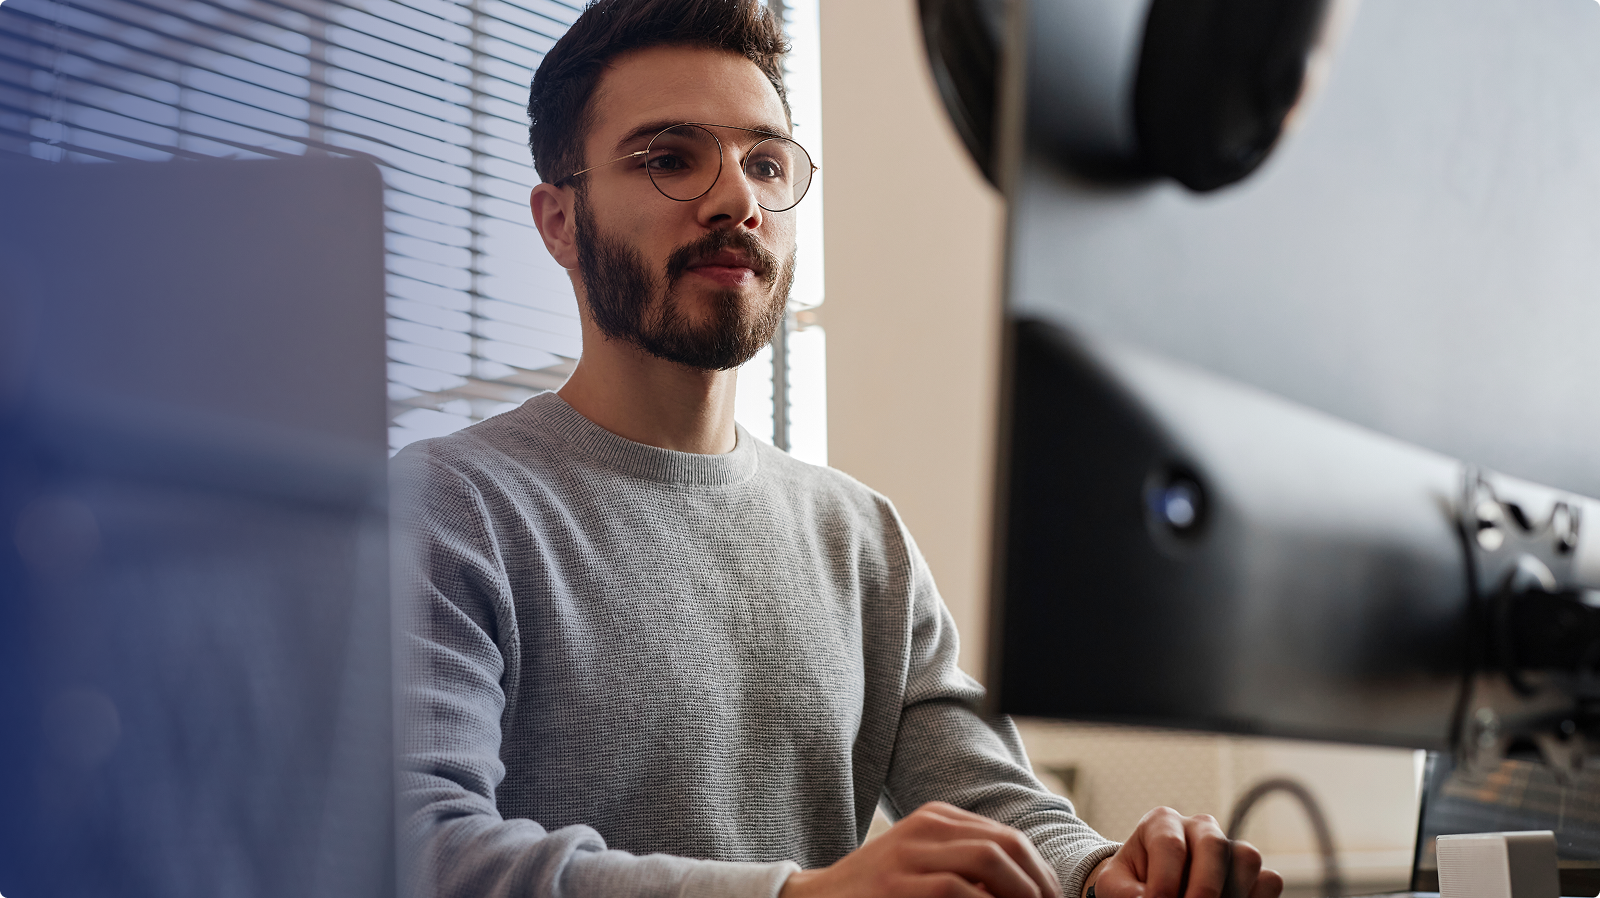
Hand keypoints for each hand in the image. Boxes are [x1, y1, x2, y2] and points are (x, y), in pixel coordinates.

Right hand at [779, 801, 1061, 897]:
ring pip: (988, 859)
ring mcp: (909, 853)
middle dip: (1037, 885)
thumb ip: (965, 866)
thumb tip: (1030, 889)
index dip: (1040, 874)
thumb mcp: (923, 866)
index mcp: (937, 818)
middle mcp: (926, 826)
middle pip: (1006, 844)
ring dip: (1019, 894)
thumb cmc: (881, 892)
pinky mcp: (897, 884)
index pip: (1009, 838)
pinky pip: (956, 889)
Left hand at [1086, 807, 1281, 897]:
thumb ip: (1129, 893)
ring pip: (1246, 858)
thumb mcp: (1117, 885)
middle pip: (1214, 845)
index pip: (1170, 846)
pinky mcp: (1251, 871)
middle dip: (1204, 887)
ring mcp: (1229, 846)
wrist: (1145, 888)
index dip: (1164, 882)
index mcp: (1162, 823)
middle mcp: (1199, 827)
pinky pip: (1268, 880)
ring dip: (1232, 891)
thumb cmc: (1131, 884)